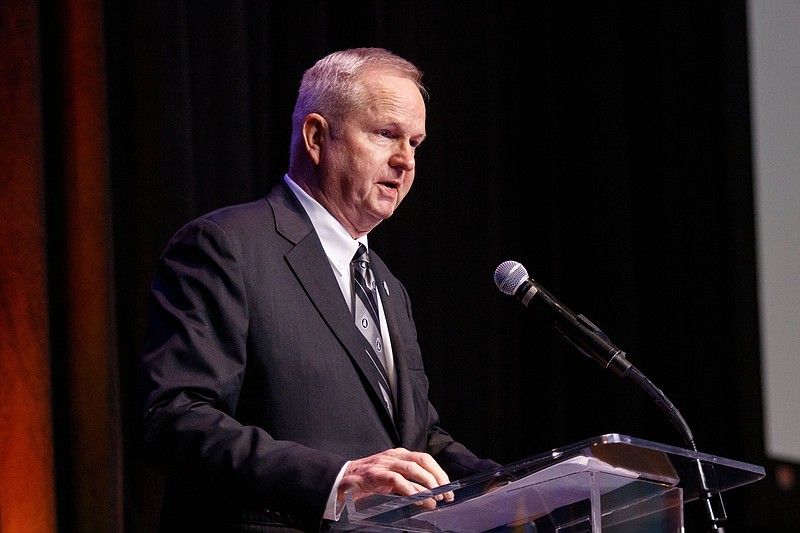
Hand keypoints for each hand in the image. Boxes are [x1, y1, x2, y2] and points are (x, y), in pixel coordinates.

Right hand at [338, 448, 454, 510]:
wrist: (341, 480)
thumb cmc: (368, 480)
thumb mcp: (392, 479)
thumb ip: (409, 484)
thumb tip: (431, 497)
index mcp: (399, 454)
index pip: (425, 458)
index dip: (439, 472)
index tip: (449, 487)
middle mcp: (393, 456)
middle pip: (422, 460)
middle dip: (438, 477)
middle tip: (446, 494)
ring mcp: (384, 464)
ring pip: (412, 468)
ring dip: (427, 484)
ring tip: (436, 498)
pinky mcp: (375, 475)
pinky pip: (397, 480)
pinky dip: (410, 490)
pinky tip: (419, 499)